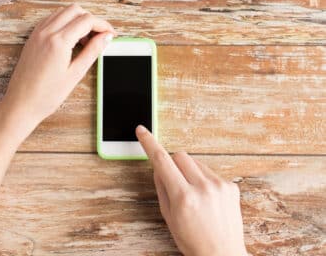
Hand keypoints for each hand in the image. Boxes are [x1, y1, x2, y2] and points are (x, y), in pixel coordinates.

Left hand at [0, 4, 114, 144]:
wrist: (21, 104)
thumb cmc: (46, 95)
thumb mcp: (75, 74)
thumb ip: (93, 51)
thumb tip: (106, 37)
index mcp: (58, 41)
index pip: (87, 20)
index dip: (103, 25)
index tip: (111, 34)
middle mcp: (46, 32)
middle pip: (76, 10)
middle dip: (91, 19)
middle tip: (100, 36)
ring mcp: (37, 33)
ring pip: (63, 11)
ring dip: (78, 19)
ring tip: (86, 39)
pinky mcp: (33, 37)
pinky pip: (52, 19)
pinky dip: (65, 22)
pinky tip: (71, 39)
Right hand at [136, 126, 246, 255]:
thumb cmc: (193, 241)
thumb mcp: (168, 217)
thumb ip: (161, 187)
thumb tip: (158, 167)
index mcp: (183, 197)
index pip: (161, 160)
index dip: (149, 143)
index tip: (142, 131)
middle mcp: (202, 188)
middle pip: (180, 155)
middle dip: (173, 164)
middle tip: (174, 181)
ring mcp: (219, 186)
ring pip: (195, 162)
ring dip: (190, 172)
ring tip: (193, 194)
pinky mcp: (230, 186)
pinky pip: (210, 172)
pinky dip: (204, 180)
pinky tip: (206, 198)